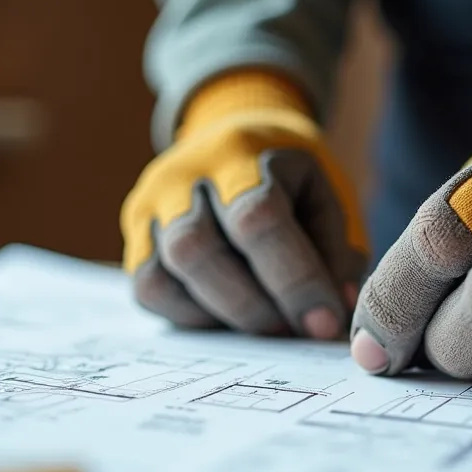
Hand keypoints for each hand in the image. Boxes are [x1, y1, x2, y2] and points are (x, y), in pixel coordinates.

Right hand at [121, 71, 368, 338]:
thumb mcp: (325, 198)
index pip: (259, 217)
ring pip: (164, 274)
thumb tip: (328, 320)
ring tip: (269, 328)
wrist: (232, 139)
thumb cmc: (288, 182)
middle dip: (253, 306)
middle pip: (197, 247)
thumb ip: (335, 255)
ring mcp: (150, 207)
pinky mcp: (136, 239)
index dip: (294, 279)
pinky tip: (229, 316)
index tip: (324, 324)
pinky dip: (193, 316)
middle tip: (293, 333)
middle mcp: (183, 175)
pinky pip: (150, 290)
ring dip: (223, 315)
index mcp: (243, 154)